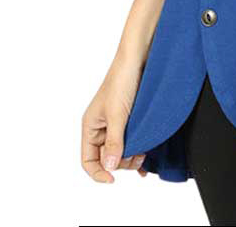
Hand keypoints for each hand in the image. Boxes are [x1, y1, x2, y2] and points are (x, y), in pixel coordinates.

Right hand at [81, 55, 148, 182]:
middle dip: (121, 163)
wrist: (139, 57)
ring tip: (145, 153)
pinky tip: (148, 158)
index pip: (88, 160)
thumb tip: (109, 167)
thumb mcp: (118, 115)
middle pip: (106, 159)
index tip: (113, 179)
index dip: (98, 172)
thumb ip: (114, 142)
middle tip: (137, 158)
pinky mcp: (131, 119)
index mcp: (90, 126)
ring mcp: (117, 124)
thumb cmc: (122, 80)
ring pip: (121, 151)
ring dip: (132, 156)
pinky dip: (140, 150)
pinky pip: (132, 141)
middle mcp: (101, 127)